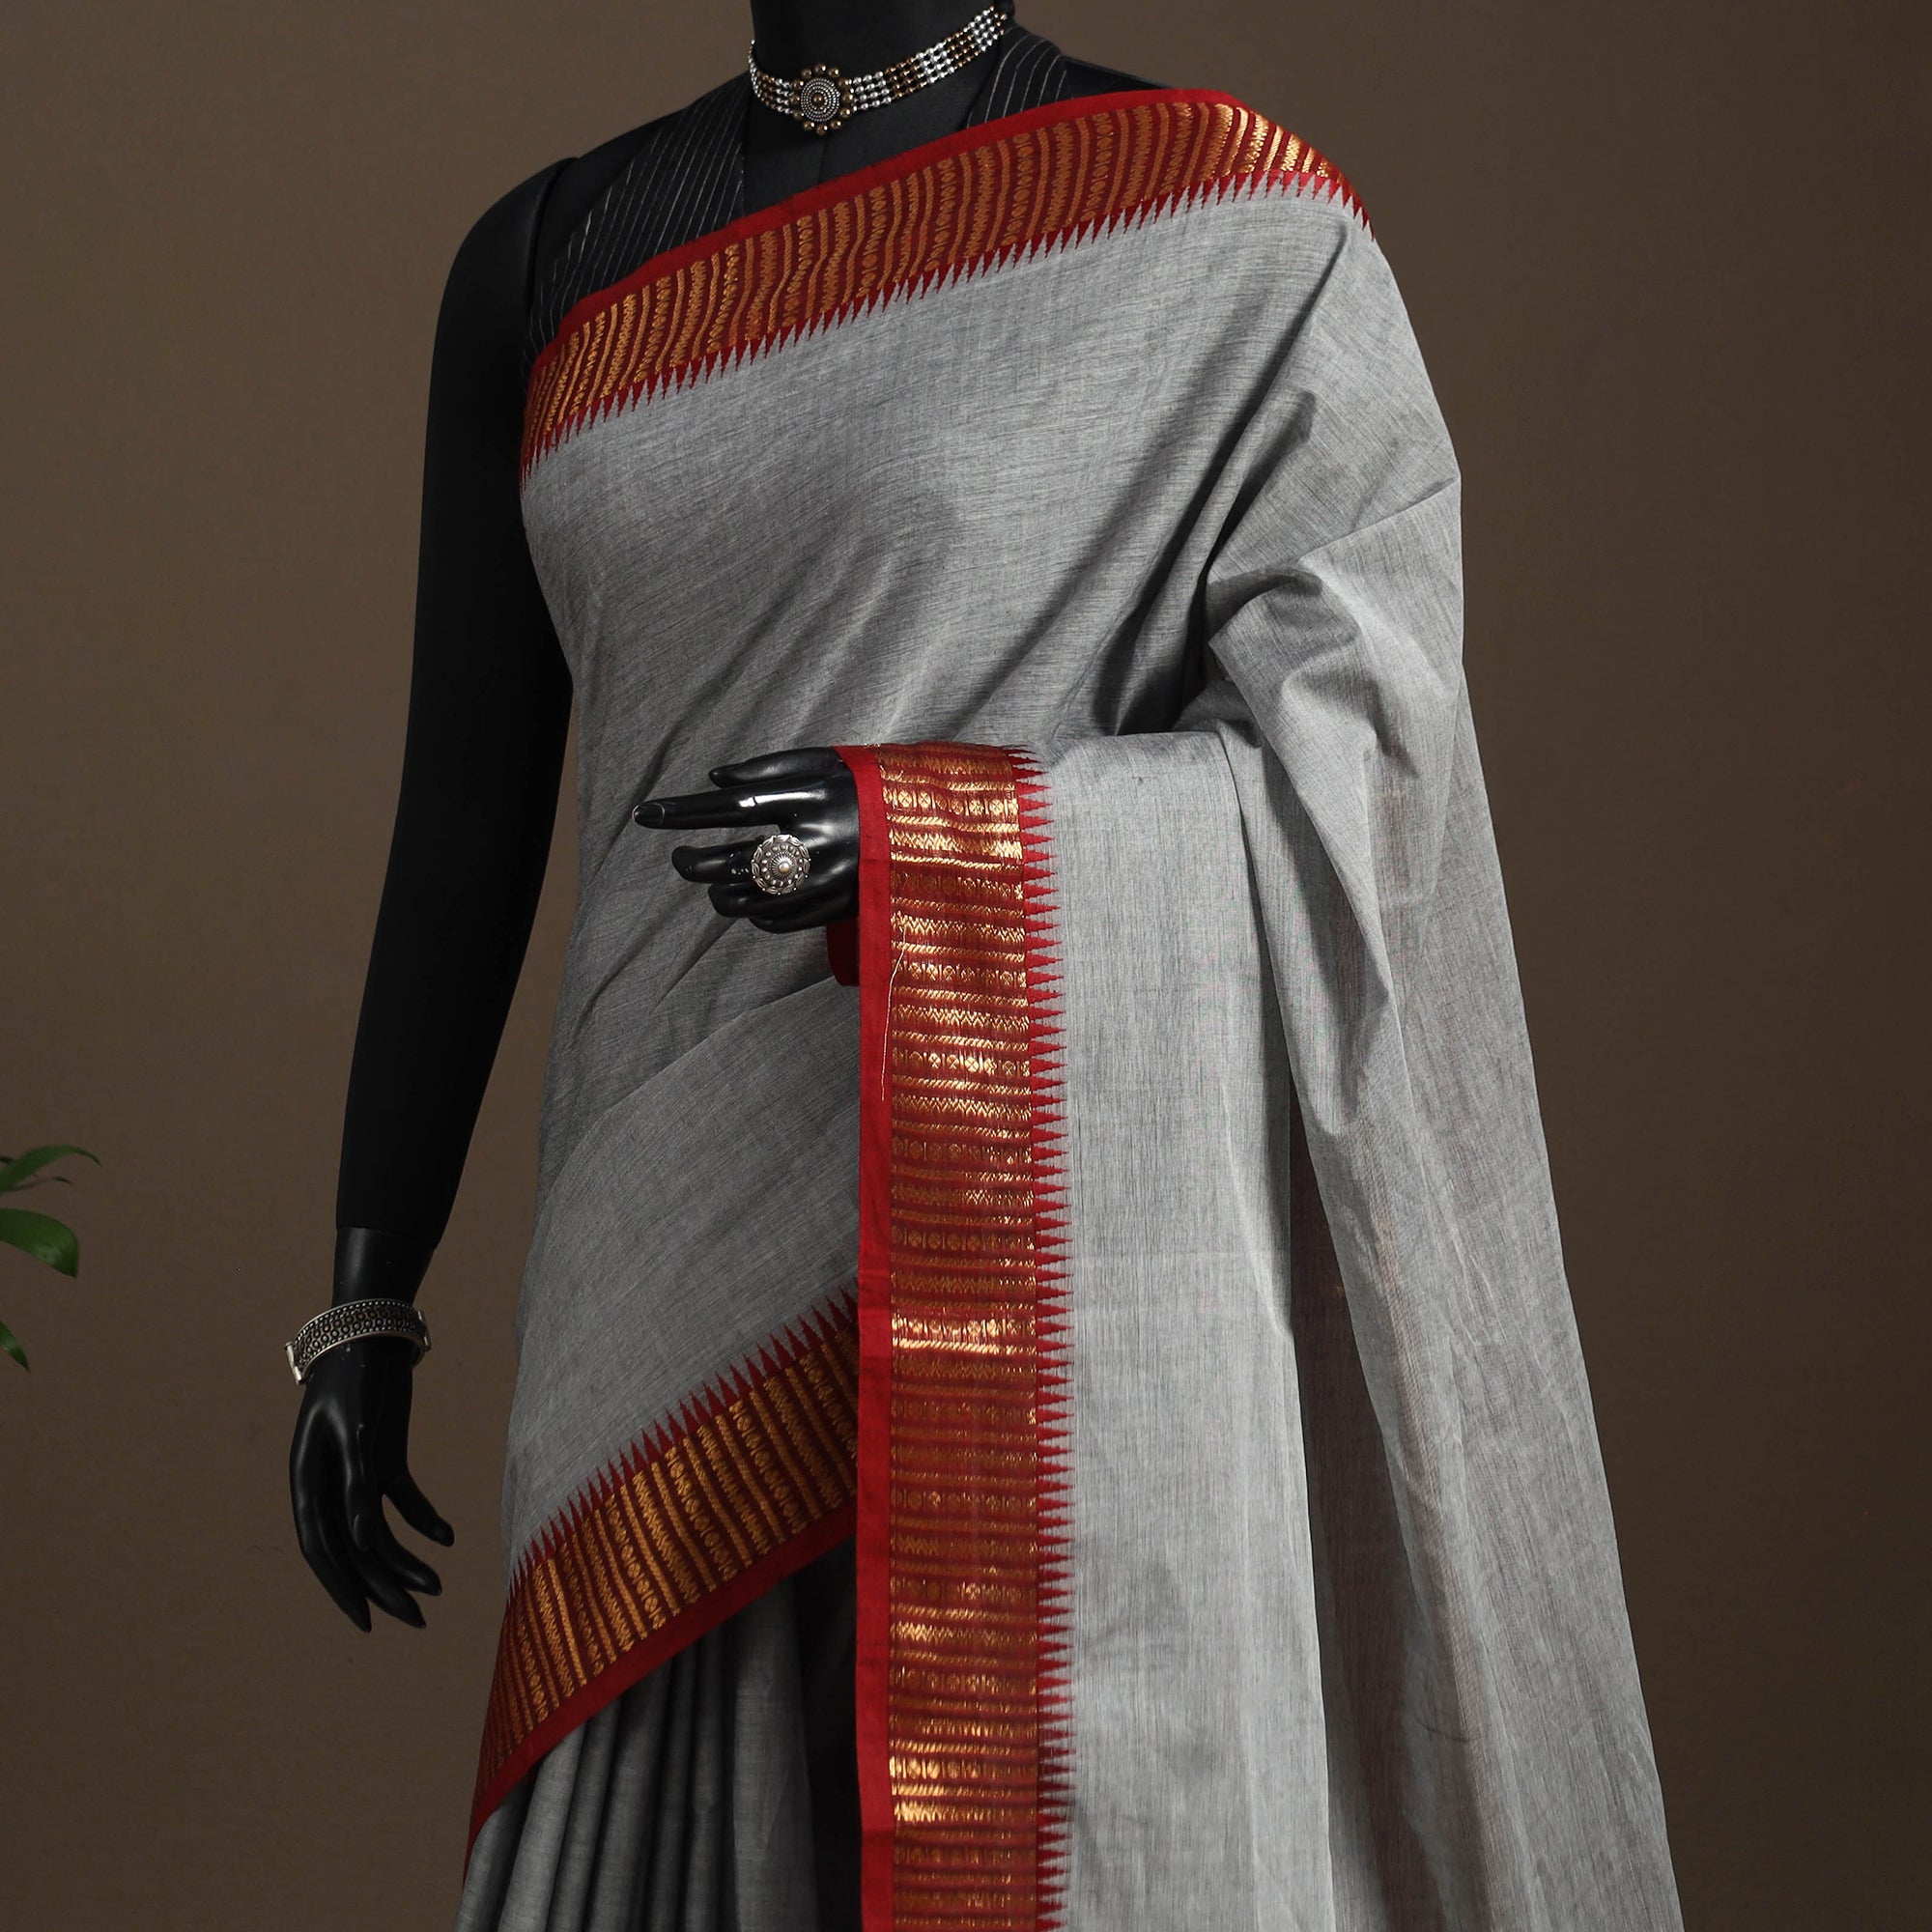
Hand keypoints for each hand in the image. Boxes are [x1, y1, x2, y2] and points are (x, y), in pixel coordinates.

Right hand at [289, 1338, 451, 1630]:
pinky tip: (448, 1538)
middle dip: (383, 1587)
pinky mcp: (384, 1460)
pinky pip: (402, 1502)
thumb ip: (358, 1486)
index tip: (366, 1622)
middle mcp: (329, 1486)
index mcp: (306, 1482)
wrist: (372, 1331)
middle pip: (354, 1549)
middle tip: (417, 1619)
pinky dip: (424, 1520)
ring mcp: (357, 1475)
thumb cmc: (356, 1378)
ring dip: (407, 1560)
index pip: (321, 1548)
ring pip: (379, 1532)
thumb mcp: (357, 1432)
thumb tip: (366, 1543)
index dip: (341, 1588)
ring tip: (439, 1586)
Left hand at [632, 747, 856, 932]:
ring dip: (720, 893)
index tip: (645, 813)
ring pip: (751, 900)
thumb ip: (770, 769)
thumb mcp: (826, 762)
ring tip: (713, 881)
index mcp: (814, 797)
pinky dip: (755, 914)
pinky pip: (778, 922)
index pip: (732, 807)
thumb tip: (715, 781)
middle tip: (680, 859)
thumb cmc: (868, 786)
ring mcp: (828, 881)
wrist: (934, 827)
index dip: (684, 812)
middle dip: (696, 863)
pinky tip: (751, 900)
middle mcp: (819, 841)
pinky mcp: (837, 909)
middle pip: (735, 861)